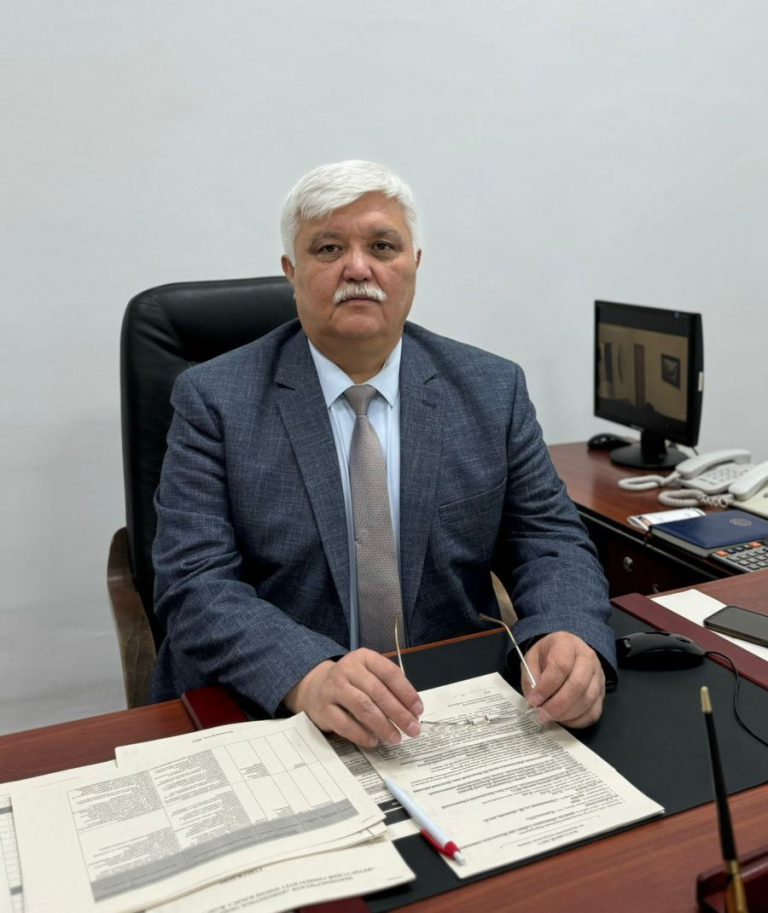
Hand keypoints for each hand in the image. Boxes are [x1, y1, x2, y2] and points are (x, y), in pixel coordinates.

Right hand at [283, 648, 423, 748]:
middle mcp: (347, 669)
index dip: (406, 693)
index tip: (418, 711)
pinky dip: (362, 734)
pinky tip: (374, 741)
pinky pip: (345, 724)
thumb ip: (389, 688)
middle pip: (378, 692)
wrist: (315, 687)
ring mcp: (333, 688)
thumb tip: (412, 713)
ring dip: (383, 725)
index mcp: (364, 658)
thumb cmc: (352, 683)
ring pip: (362, 707)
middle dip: (398, 713)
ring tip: (396, 738)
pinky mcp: (324, 708)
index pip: (390, 673)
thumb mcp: (369, 674)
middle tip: (412, 729)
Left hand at [522, 632, 604, 727]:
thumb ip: (530, 678)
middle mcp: (587, 657)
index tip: (534, 700)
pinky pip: (594, 711)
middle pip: (578, 684)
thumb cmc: (547, 655)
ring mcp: (598, 675)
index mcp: (566, 644)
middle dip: (557, 704)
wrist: (565, 652)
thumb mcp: (531, 659)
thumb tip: (534, 702)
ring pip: (587, 700)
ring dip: (567, 714)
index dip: (547, 687)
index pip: (561, 666)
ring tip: (550, 717)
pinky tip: (563, 719)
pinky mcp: (602, 692)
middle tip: (542, 714)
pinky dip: (578, 720)